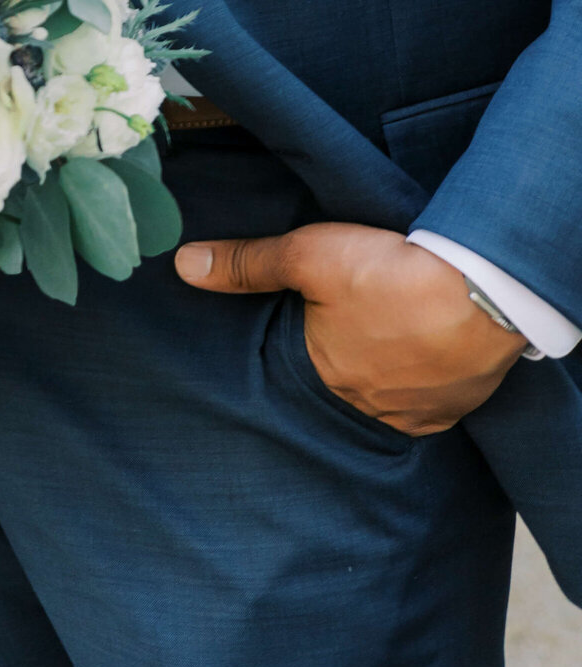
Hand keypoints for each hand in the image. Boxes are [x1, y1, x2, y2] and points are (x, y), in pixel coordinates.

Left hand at [175, 222, 525, 434]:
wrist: (482, 292)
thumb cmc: (389, 273)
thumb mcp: (306, 255)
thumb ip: (245, 264)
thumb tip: (183, 265)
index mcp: (328, 375)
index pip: (304, 361)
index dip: (309, 333)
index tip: (319, 315)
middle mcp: (372, 407)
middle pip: (349, 379)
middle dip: (350, 351)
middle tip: (362, 317)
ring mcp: (420, 411)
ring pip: (393, 392)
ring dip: (390, 365)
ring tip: (395, 328)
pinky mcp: (461, 404)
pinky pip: (434, 399)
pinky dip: (428, 376)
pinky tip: (430, 348)